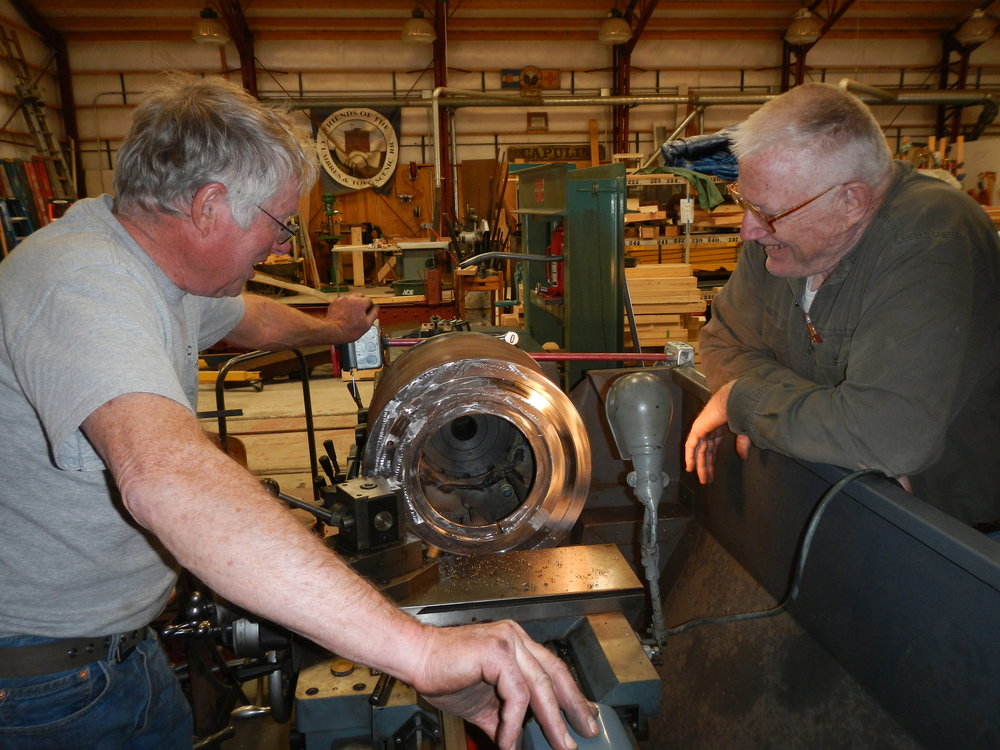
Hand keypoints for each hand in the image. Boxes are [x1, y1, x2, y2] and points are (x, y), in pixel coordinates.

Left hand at [326, 295, 378, 342]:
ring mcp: (342, 300)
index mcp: (360, 303)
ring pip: (351, 298)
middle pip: (360, 296)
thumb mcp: (367, 325)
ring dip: (353, 303)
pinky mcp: (335, 303)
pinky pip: (342, 302)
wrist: (333, 331)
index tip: (369, 312)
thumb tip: (376, 309)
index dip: (370, 307)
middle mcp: (351, 299)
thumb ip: (374, 314)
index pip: (370, 300)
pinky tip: (345, 314)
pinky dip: (345, 306)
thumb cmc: (348, 329)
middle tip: (361, 312)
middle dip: (362, 303)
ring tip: (352, 314)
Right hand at [410, 620, 598, 749]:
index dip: (571, 694)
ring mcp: (508, 641)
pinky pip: (516, 693)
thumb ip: (505, 718)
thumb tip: (519, 741)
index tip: (585, 715)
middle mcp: (516, 637)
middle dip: (573, 706)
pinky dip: (515, 721)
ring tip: (559, 744)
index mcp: (516, 644)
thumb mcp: (484, 704)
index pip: (552, 669)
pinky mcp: (497, 651)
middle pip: (555, 674)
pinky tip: (509, 741)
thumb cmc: (444, 674)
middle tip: (586, 731)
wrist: (415, 658)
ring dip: (551, 720)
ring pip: (540, 686)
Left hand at [684, 380, 749, 483]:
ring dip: (700, 466)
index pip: (713, 447)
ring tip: (702, 479)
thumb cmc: (741, 410)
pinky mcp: (697, 428)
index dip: (712, 460)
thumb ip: (742, 443)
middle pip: (705, 451)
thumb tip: (744, 456)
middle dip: (706, 466)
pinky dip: (690, 457)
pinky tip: (690, 468)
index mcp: (719, 428)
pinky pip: (691, 445)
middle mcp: (709, 429)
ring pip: (699, 451)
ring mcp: (702, 428)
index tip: (712, 472)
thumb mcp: (744, 431)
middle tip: (706, 479)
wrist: (735, 400)